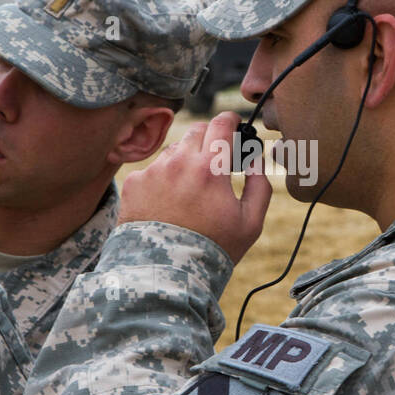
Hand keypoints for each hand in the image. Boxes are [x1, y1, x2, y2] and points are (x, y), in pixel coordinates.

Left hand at [118, 111, 271, 264]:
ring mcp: (154, 171)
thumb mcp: (251, 222)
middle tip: (215, 160)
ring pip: (174, 150)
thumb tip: (256, 158)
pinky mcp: (134, 183)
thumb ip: (259, 184)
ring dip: (185, 160)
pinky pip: (153, 170)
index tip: (233, 125)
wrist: (166, 273)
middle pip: (197, 130)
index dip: (231, 120)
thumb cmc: (213, 249)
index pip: (222, 124)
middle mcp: (180, 162)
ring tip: (190, 192)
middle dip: (209, 138)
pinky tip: (168, 204)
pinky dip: (162, 180)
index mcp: (211, 168)